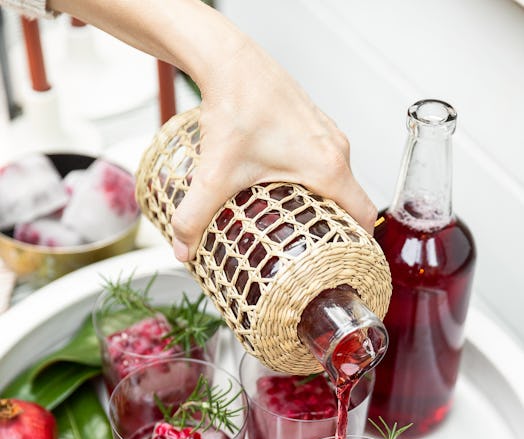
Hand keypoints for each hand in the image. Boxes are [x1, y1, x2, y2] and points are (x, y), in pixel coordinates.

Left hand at [171, 34, 376, 261]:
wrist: (231, 61)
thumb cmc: (236, 107)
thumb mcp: (215, 174)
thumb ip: (195, 217)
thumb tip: (182, 250)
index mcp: (329, 167)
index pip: (364, 216)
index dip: (358, 246)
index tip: (342, 263)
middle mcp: (337, 149)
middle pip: (351, 202)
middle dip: (334, 231)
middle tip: (311, 253)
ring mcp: (328, 134)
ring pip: (338, 181)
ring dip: (323, 205)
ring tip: (297, 228)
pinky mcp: (314, 125)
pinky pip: (325, 162)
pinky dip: (313, 182)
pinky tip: (286, 192)